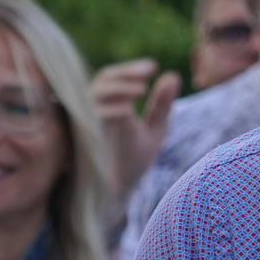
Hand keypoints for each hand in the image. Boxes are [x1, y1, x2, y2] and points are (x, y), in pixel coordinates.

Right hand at [92, 59, 179, 198]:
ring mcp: (88, 125)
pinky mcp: (86, 140)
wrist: (120, 192)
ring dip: (118, 89)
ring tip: (142, 90)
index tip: (153, 67)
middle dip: (124, 73)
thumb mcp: (154, 129)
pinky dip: (110, 110)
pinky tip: (129, 110)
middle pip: (101, 80)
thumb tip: (172, 75)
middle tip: (148, 72)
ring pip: (94, 95)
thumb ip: (161, 104)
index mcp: (109, 106)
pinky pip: (92, 118)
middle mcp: (94, 112)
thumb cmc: (132, 161)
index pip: (113, 78)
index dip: (130, 70)